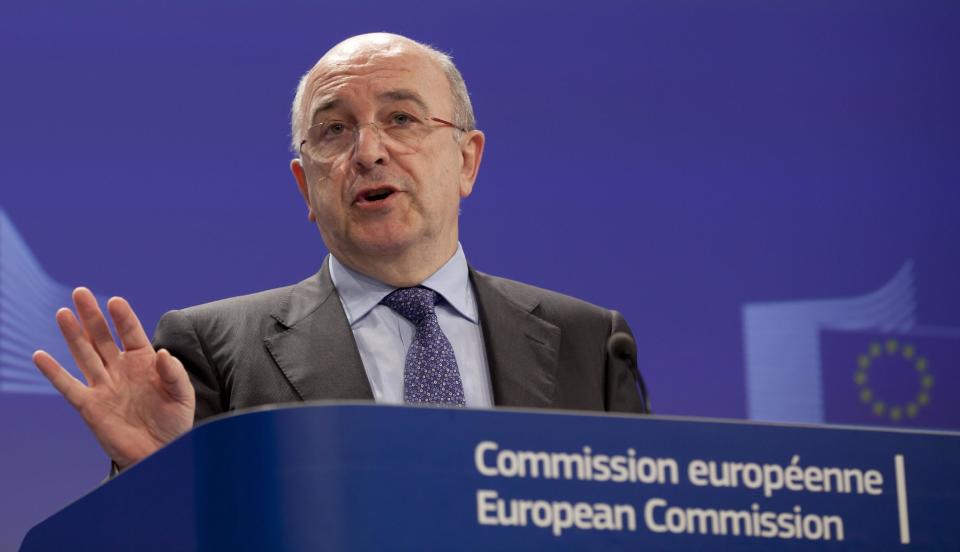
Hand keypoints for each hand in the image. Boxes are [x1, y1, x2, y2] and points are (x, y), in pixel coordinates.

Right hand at [33, 287, 194, 468]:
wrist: (161, 451)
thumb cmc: (174, 420)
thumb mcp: (181, 394)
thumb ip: (174, 373)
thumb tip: (163, 353)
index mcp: (144, 361)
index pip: (131, 333)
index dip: (123, 318)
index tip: (114, 302)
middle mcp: (120, 369)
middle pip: (102, 338)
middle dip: (92, 316)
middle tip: (80, 292)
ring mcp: (103, 385)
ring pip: (84, 354)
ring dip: (73, 335)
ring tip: (63, 313)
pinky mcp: (89, 405)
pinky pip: (68, 386)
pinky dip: (53, 372)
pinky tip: (40, 356)